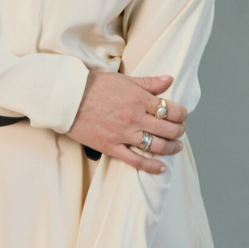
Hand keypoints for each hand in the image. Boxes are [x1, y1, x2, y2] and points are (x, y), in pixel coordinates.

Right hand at [67, 71, 186, 174]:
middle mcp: (135, 118)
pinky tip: (161, 167)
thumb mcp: (124, 80)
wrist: (67, 99)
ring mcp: (124, 134)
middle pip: (168, 129)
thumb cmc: (93, 86)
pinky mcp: (111, 147)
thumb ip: (148, 82)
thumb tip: (169, 79)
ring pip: (157, 146)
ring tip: (176, 147)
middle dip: (179, 131)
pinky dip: (151, 166)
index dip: (181, 114)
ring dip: (171, 148)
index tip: (181, 115)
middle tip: (180, 131)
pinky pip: (136, 161)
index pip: (171, 110)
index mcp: (139, 99)